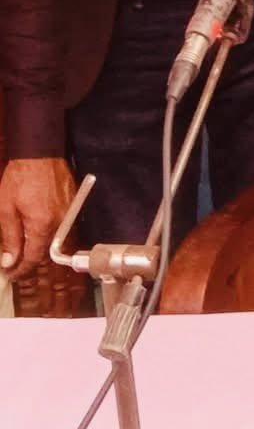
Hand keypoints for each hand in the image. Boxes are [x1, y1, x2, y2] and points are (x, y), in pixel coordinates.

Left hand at [0, 156, 76, 273]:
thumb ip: (10, 237)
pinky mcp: (73, 203)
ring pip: (56, 239)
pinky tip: (37, 228)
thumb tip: (10, 261)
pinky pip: (62, 225)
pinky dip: (50, 232)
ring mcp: (69, 212)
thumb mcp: (5, 209)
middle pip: (47, 251)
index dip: (21, 270)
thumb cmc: (19, 179)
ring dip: (40, 246)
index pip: (34, 257)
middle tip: (14, 263)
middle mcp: (60, 221)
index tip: (11, 274)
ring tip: (24, 247)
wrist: (39, 153)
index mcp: (42, 225)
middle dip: (30, 260)